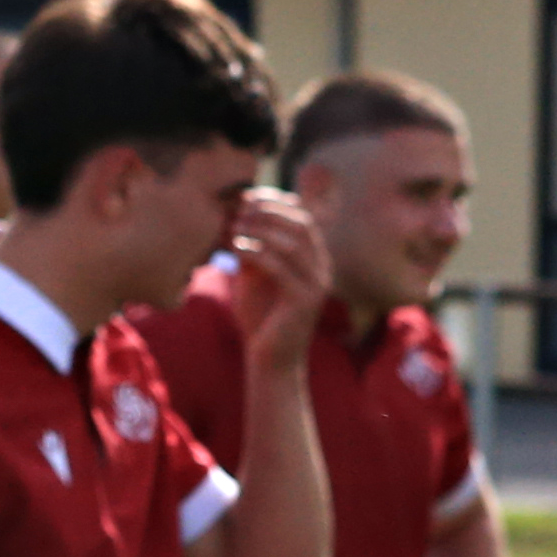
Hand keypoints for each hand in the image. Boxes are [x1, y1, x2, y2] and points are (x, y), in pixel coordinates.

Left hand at [223, 189, 332, 368]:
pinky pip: (282, 268)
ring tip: (234, 227)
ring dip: (261, 229)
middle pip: (301, 224)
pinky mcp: (305, 301)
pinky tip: (236, 249)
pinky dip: (258, 253)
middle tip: (239, 209)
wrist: (269, 360)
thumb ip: (253, 248)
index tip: (247, 196)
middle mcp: (321, 267)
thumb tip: (237, 215)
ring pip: (293, 243)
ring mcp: (317, 284)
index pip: (302, 217)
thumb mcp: (254, 276)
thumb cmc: (260, 317)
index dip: (276, 202)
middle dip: (269, 211)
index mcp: (313, 258)